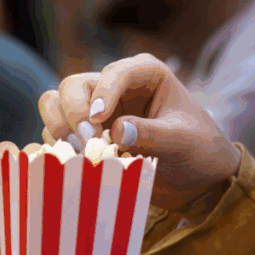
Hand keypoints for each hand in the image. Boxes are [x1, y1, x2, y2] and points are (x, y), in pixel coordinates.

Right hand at [38, 55, 241, 221]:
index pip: (114, 73)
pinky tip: (76, 164)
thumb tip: (116, 131)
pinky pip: (58, 135)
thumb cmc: (199, 151)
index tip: (97, 122)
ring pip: (55, 106)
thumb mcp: (182, 142)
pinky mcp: (87, 136)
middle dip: (72, 113)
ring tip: (78, 154)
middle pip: (72, 86)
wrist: (198, 181)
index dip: (102, 94)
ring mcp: (97, 112)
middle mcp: (114, 87)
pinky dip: (59, 149)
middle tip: (86, 142)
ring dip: (59, 129)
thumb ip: (152, 134)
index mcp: (144, 74)